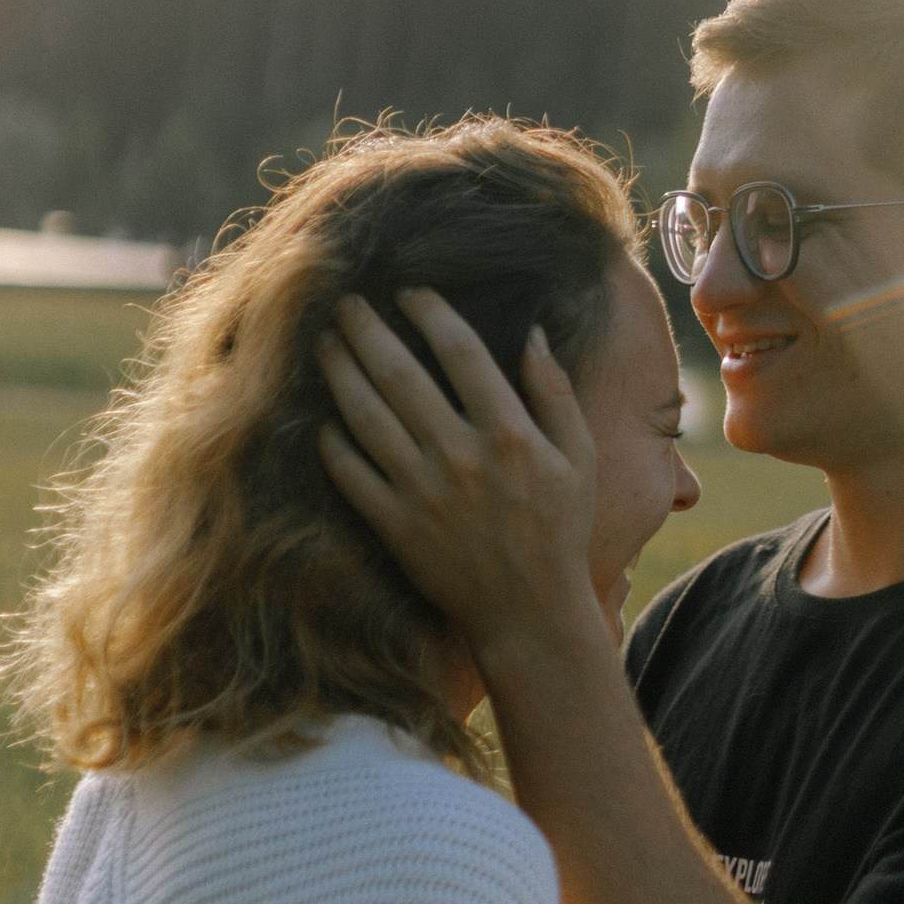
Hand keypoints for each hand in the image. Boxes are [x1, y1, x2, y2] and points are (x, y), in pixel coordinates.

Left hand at [317, 291, 605, 669]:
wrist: (527, 611)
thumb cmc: (559, 528)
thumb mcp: (579, 457)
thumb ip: (556, 392)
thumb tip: (534, 333)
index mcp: (509, 433)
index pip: (460, 352)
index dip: (429, 313)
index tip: (408, 291)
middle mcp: (460, 456)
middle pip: (399, 374)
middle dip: (367, 330)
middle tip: (344, 302)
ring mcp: (422, 492)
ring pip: (366, 417)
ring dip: (340, 372)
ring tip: (325, 342)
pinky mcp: (394, 526)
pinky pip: (350, 473)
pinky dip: (332, 441)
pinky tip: (324, 414)